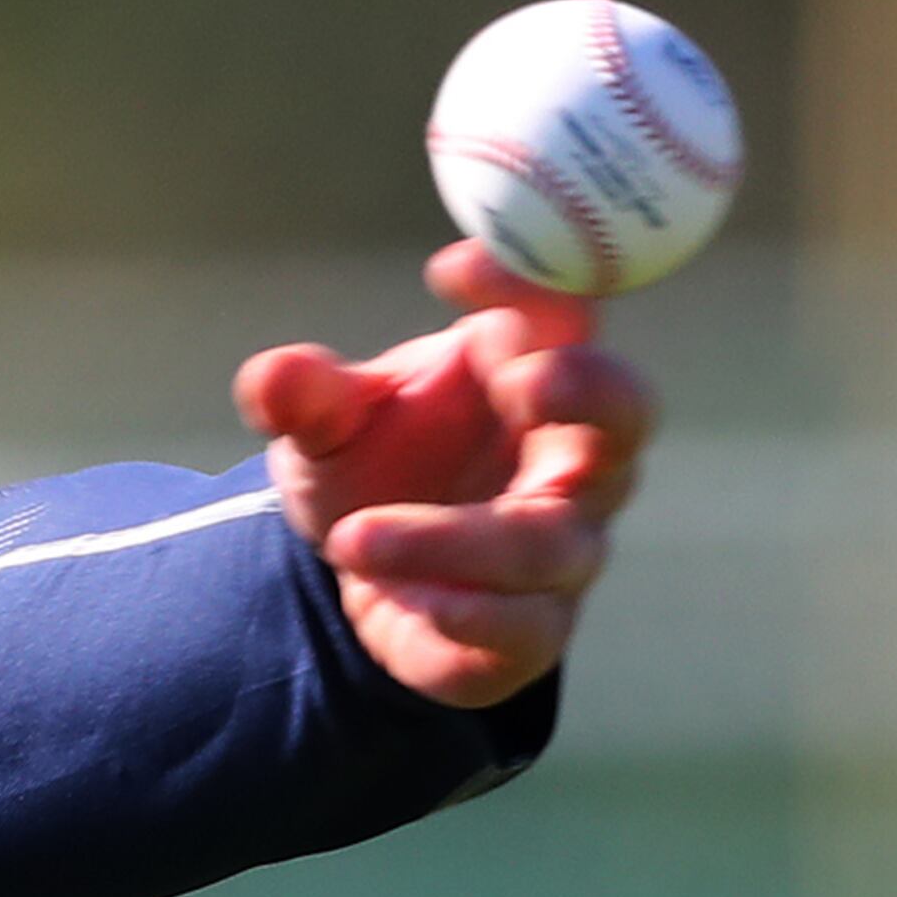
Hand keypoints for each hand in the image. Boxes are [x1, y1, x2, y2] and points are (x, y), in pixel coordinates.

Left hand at [232, 242, 653, 709]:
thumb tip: (274, 377)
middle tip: (523, 381)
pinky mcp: (533, 627)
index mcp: (526, 372)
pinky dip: (472, 617)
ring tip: (351, 537)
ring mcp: (563, 542)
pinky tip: (416, 605)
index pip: (557, 309)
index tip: (449, 269)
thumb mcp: (328, 420)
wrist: (362, 565)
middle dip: (587, 390)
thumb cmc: (375, 460)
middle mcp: (568, 455)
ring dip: (453, 538)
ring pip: (550, 540)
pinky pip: (528, 627)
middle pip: (623, 411)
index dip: (525, 282)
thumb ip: (307, 396)